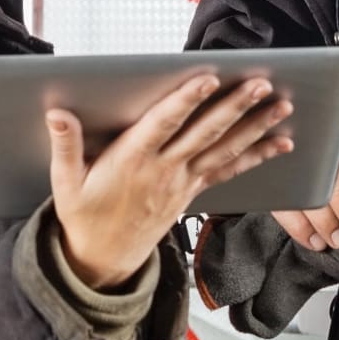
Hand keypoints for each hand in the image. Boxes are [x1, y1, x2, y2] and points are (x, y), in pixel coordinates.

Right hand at [50, 74, 294, 287]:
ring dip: (255, 127)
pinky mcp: (192, 192)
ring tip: (282, 106)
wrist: (103, 260)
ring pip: (225, 150)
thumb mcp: (65, 183)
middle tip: (261, 85)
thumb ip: (65, 145)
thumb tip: (57, 113)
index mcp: (132, 162)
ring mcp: (183, 183)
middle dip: (235, 108)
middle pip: (205, 134)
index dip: (186, 101)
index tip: (208, 79)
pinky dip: (257, 156)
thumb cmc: (84, 217)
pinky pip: (229, 171)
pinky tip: (280, 143)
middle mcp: (164, 171)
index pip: (163, 125)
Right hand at [271, 96, 338, 253]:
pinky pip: (280, 205)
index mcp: (332, 106)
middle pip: (323, 164)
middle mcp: (305, 125)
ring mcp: (282, 151)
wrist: (275, 120)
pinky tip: (315, 241)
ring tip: (338, 239)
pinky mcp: (268, 177)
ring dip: (321, 219)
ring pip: (301, 189)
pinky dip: (299, 227)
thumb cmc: (330, 125)